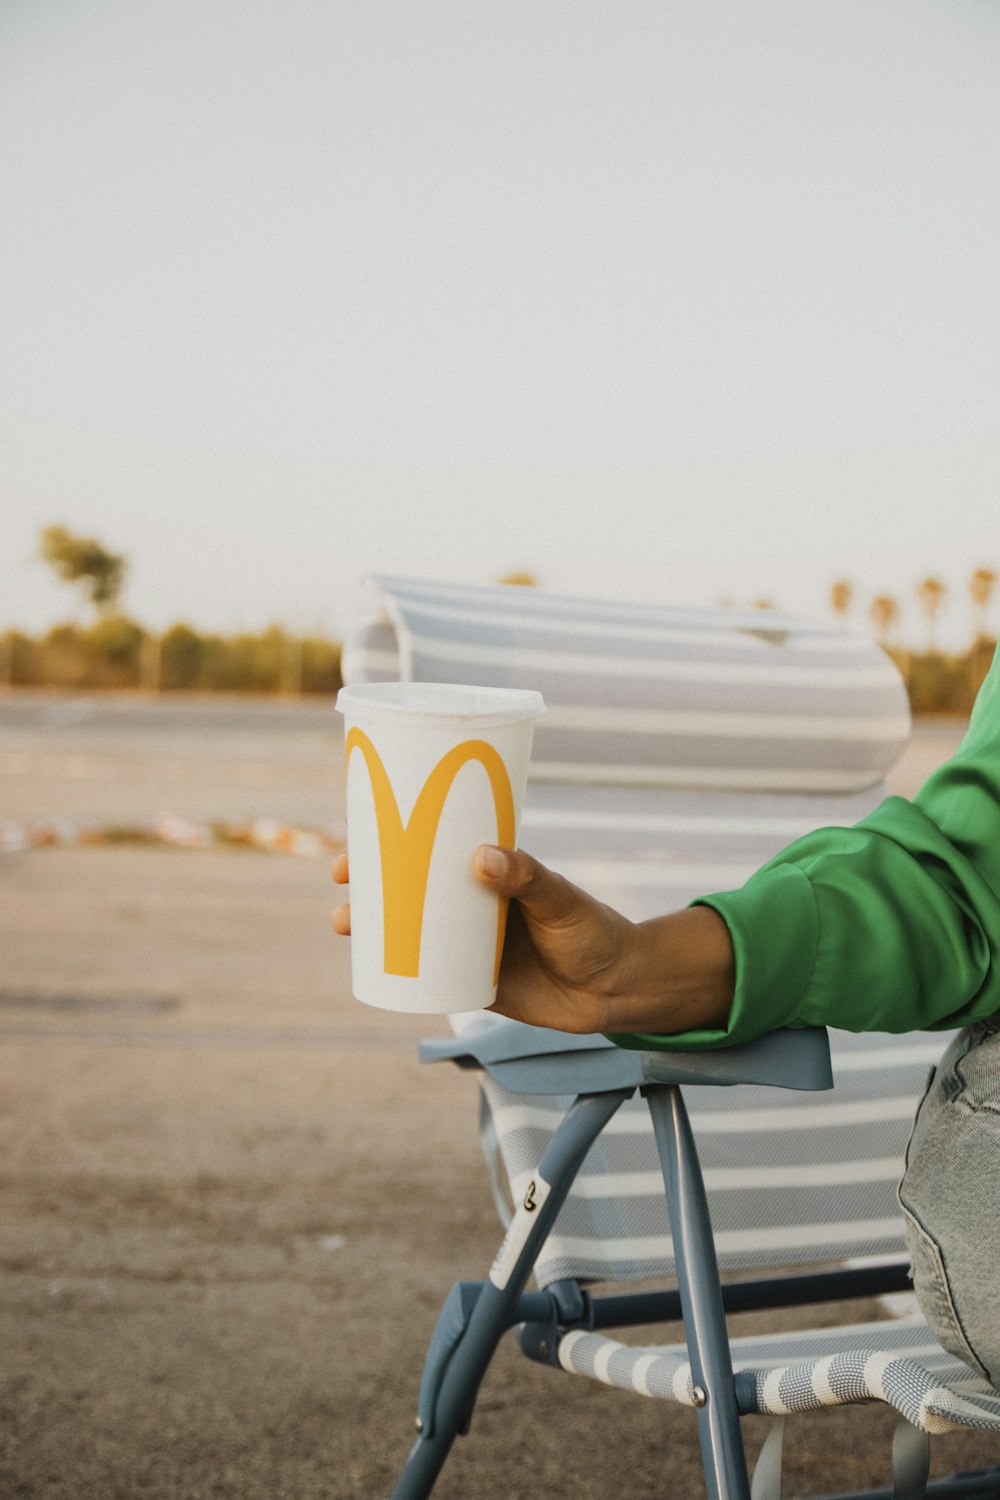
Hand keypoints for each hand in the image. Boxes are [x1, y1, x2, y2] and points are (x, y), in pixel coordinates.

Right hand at [330, 846, 733, 1036]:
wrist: (618, 990)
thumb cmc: (595, 932)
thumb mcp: (560, 900)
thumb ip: (527, 877)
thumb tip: (481, 856)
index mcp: (489, 872)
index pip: (433, 848)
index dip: (393, 841)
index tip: (361, 838)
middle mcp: (472, 904)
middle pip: (407, 887)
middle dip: (367, 884)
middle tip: (342, 884)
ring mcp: (468, 943)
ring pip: (407, 929)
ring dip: (369, 927)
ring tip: (343, 926)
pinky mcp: (472, 981)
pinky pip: (423, 974)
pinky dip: (393, 971)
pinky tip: (364, 971)